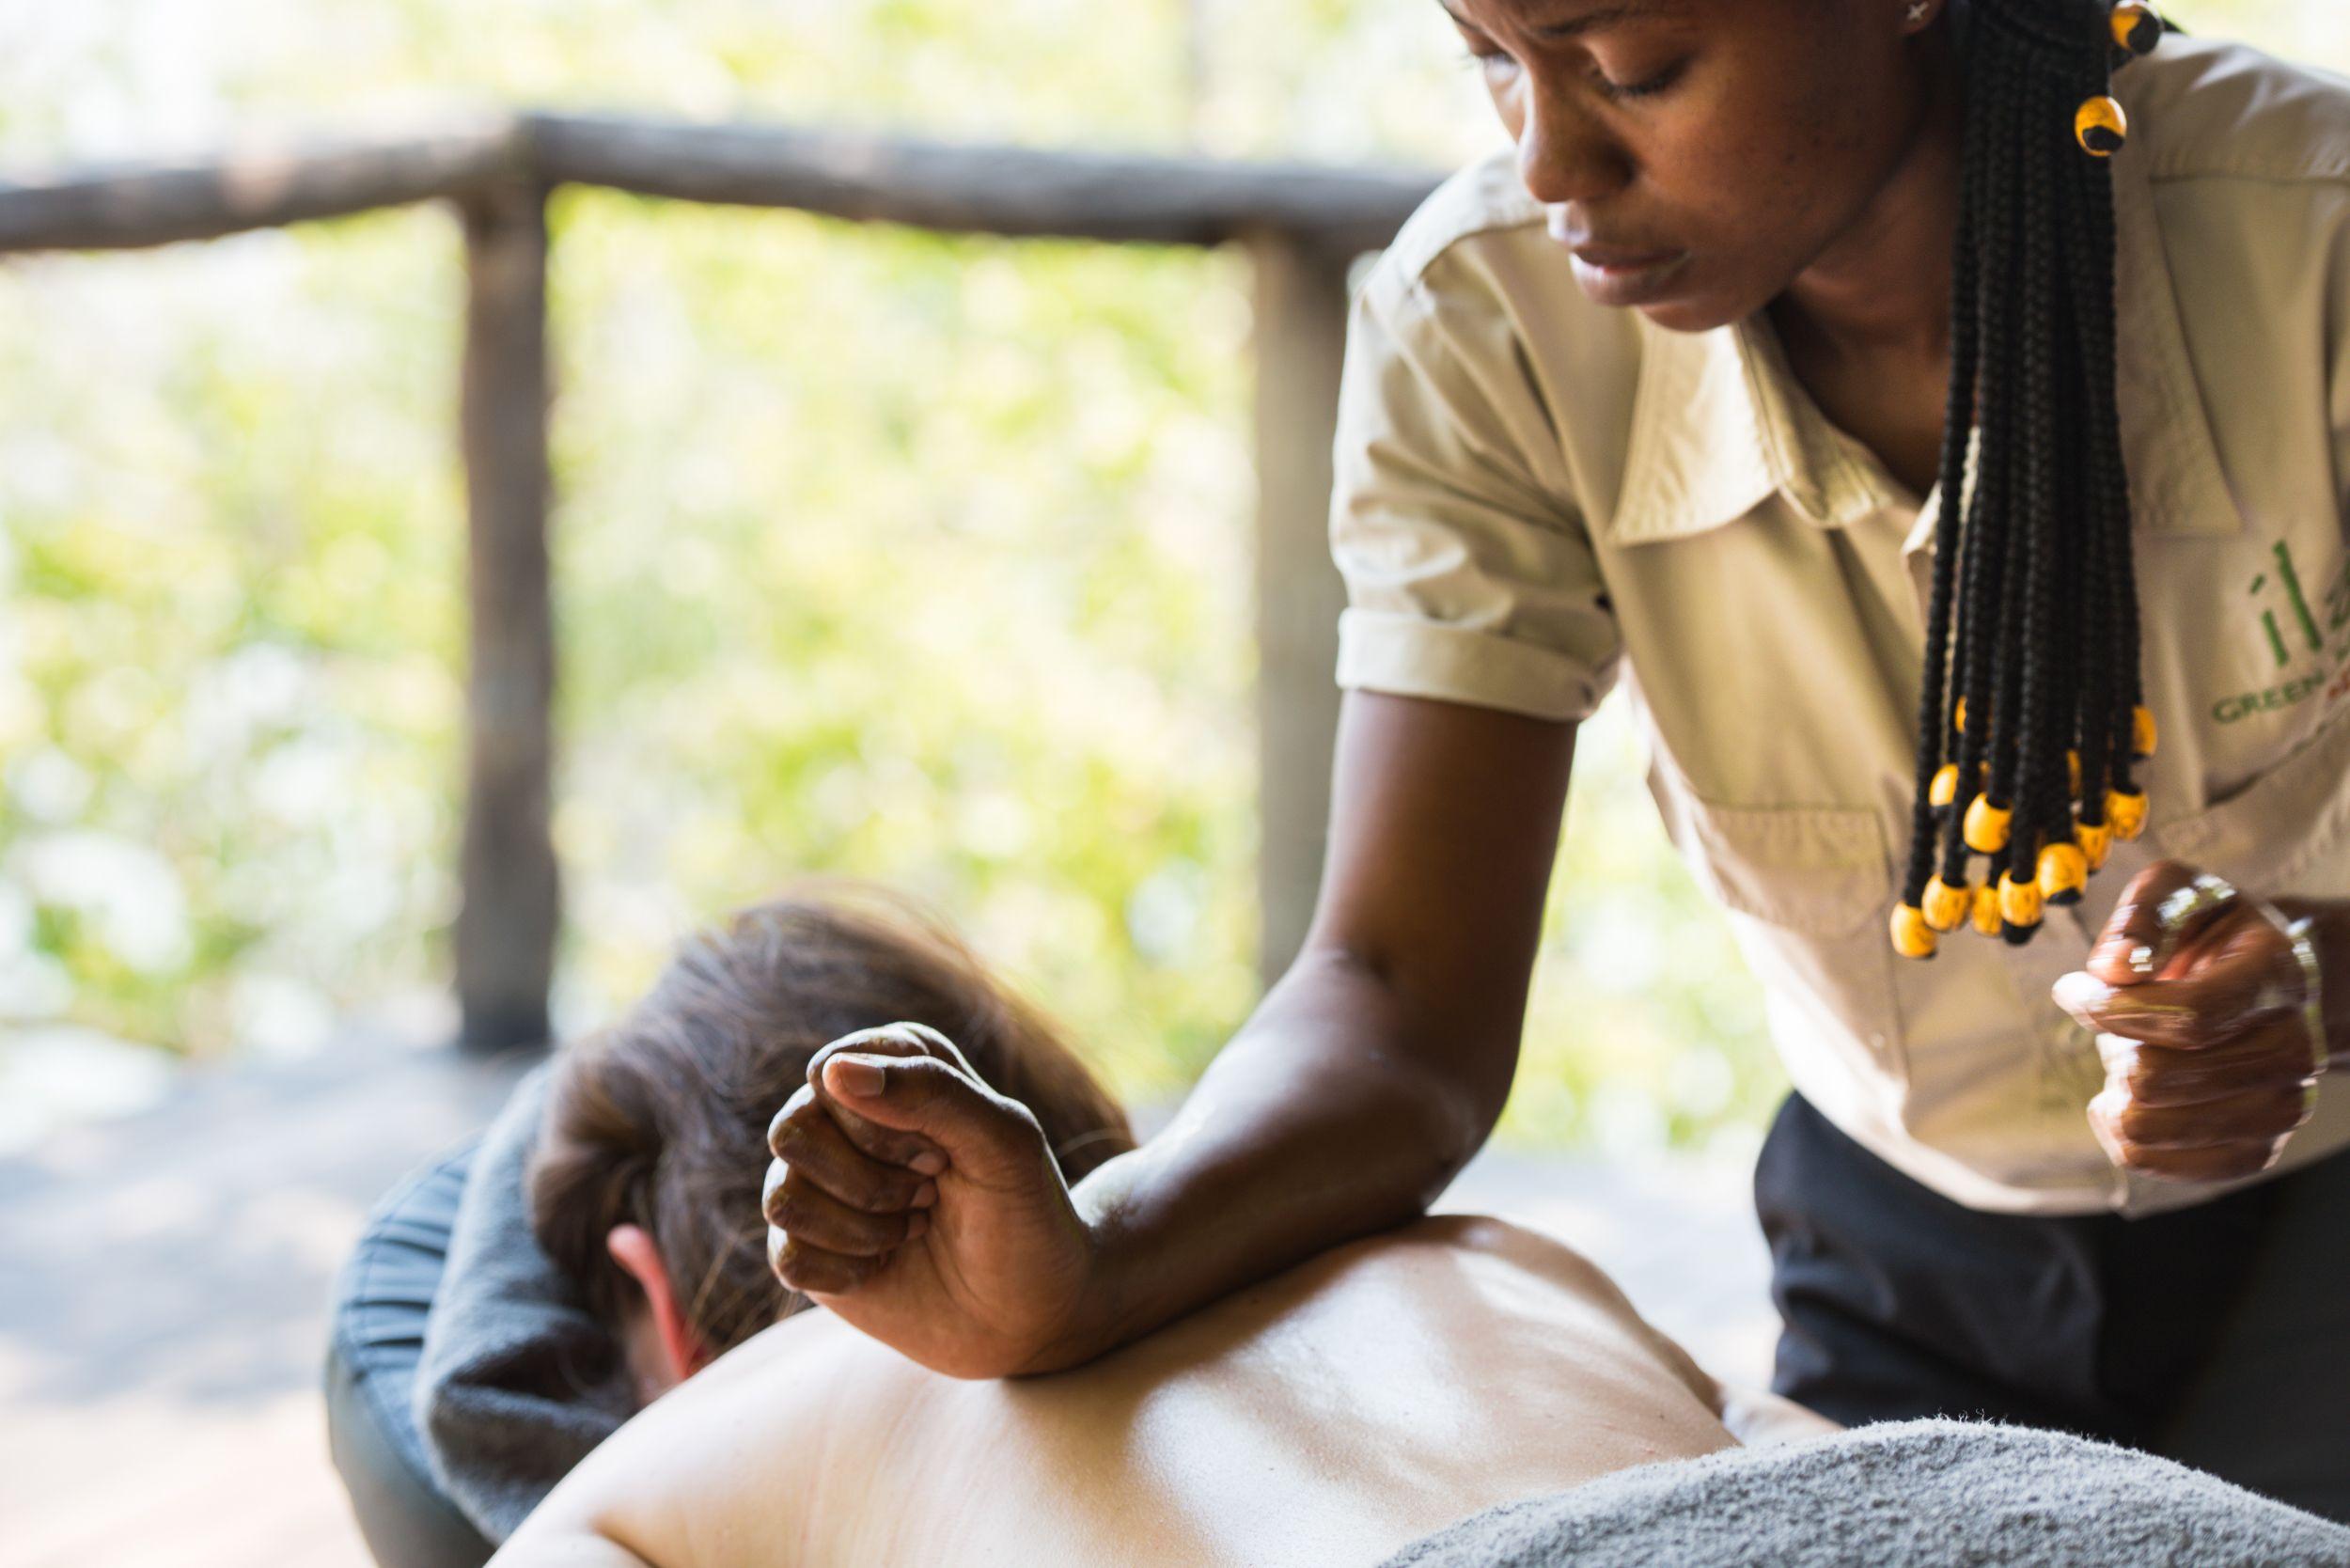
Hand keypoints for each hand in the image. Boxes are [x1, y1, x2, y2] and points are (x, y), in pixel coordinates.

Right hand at [763, 1022, 1104, 1377]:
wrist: (1031, 1308)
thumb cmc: (1025, 1212)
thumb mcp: (1005, 1142)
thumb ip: (932, 1090)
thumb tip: (831, 1071)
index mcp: (892, 1062)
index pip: (831, 1074)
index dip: (882, 1127)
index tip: (942, 1155)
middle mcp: (842, 1113)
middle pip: (791, 1132)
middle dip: (871, 1181)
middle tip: (930, 1193)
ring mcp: (818, 1181)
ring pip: (782, 1197)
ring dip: (862, 1228)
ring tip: (916, 1227)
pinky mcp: (805, 1245)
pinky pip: (785, 1254)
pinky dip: (846, 1270)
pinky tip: (887, 1264)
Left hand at [2053, 860, 2328, 1182]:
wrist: (2265, 980)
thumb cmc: (2209, 932)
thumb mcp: (2177, 894)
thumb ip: (2141, 917)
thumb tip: (2112, 969)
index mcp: (2275, 979)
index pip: (2188, 1017)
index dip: (2111, 1009)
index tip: (2072, 989)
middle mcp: (2292, 1049)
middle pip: (2157, 1077)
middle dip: (2112, 1043)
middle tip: (2118, 1019)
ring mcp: (2280, 1107)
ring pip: (2147, 1125)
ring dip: (2115, 1087)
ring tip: (2134, 1051)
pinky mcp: (2253, 1150)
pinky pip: (2152, 1162)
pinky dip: (2118, 1132)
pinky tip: (2123, 1097)